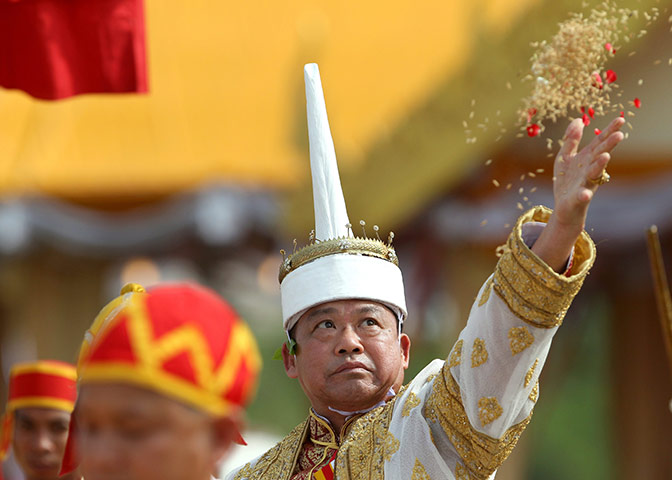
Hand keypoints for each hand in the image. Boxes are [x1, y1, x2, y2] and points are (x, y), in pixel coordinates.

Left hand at [531, 116, 624, 271]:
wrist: (564, 206)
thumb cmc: (566, 180)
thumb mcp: (565, 156)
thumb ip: (571, 139)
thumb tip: (579, 120)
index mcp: (587, 158)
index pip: (600, 142)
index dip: (609, 131)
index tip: (621, 119)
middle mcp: (589, 169)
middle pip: (600, 155)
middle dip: (609, 145)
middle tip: (620, 135)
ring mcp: (586, 183)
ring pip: (594, 173)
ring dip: (600, 165)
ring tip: (605, 157)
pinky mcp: (578, 197)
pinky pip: (582, 196)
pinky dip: (584, 195)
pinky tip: (585, 194)